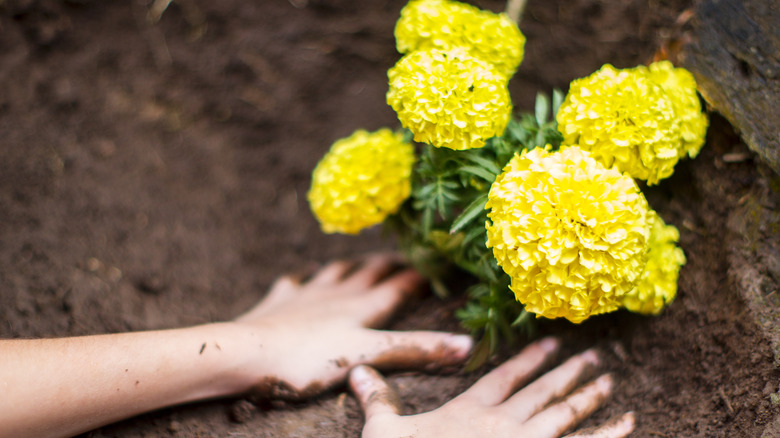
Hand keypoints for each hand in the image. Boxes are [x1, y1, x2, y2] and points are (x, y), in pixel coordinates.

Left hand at [233, 254, 472, 399]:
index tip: (438, 264)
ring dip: (350, 266)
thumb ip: (416, 349)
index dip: (420, 276)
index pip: (399, 287)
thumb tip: (467, 344)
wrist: (247, 352)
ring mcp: (306, 294)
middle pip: (369, 273)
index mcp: (362, 307)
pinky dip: (299, 280)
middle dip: (388, 265)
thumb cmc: (308, 358)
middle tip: (403, 257)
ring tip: (358, 262)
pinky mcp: (278, 302)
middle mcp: (337, 293)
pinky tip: (298, 279)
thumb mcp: (369, 356)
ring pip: (334, 272)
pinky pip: (292, 284)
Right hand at [349, 337, 634, 437]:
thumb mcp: (384, 434)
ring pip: (565, 416)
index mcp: (471, 412)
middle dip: (568, 373)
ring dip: (588, 398)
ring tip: (610, 381)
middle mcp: (504, 425)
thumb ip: (378, 399)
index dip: (529, 359)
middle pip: (542, 392)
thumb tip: (356, 369)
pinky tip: (629, 425)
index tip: (551, 343)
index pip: (505, 376)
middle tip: (595, 356)